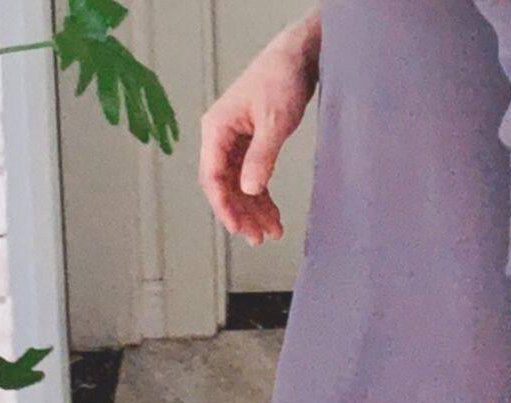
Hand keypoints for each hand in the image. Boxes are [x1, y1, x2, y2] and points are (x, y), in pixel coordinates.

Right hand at [199, 14, 319, 245]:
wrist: (298, 56)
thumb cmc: (282, 79)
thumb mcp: (275, 120)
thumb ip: (261, 156)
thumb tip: (248, 189)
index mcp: (216, 129)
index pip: (212, 177)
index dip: (224, 206)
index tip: (239, 229)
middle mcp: (220, 137)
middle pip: (224, 186)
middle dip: (241, 214)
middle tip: (259, 239)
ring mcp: (235, 141)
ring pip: (238, 185)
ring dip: (253, 210)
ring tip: (271, 233)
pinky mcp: (250, 143)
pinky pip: (251, 177)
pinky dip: (262, 197)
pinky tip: (273, 215)